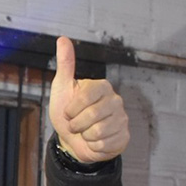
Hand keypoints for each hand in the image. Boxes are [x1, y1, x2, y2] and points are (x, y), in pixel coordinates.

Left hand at [48, 36, 127, 162]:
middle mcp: (116, 100)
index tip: (68, 111)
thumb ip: (65, 65)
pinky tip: (94, 141)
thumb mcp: (62, 88)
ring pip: (98, 132)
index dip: (72, 109)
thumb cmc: (67, 112)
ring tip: (85, 132)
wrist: (71, 140)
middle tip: (75, 124)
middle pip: (91, 116)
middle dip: (76, 124)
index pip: (86, 97)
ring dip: (84, 136)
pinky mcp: (124, 136)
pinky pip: (105, 145)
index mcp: (102, 87)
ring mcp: (122, 119)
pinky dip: (94, 146)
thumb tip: (62, 38)